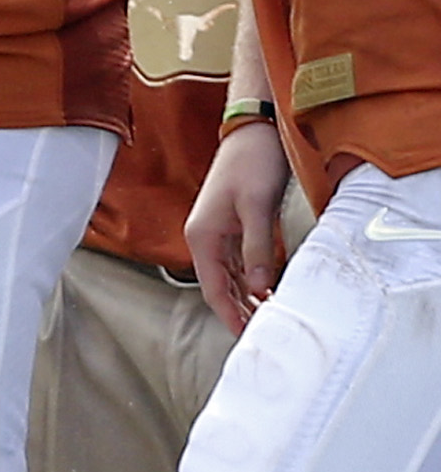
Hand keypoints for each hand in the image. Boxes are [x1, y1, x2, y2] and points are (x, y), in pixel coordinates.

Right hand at [185, 119, 289, 332]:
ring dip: (245, 298)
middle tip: (266, 336)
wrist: (253, 132)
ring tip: (270, 320)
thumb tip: (260, 289)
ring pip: (228, 277)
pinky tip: (267, 292)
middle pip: (218, 286)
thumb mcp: (257, 207)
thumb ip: (258, 249)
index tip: (250, 339)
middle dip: (238, 312)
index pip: (212, 288)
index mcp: (202, 235)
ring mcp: (216, 232)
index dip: (230, 316)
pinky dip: (250, 281)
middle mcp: (204, 237)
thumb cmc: (252, 164)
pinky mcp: (231, 226)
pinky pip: (237, 264)